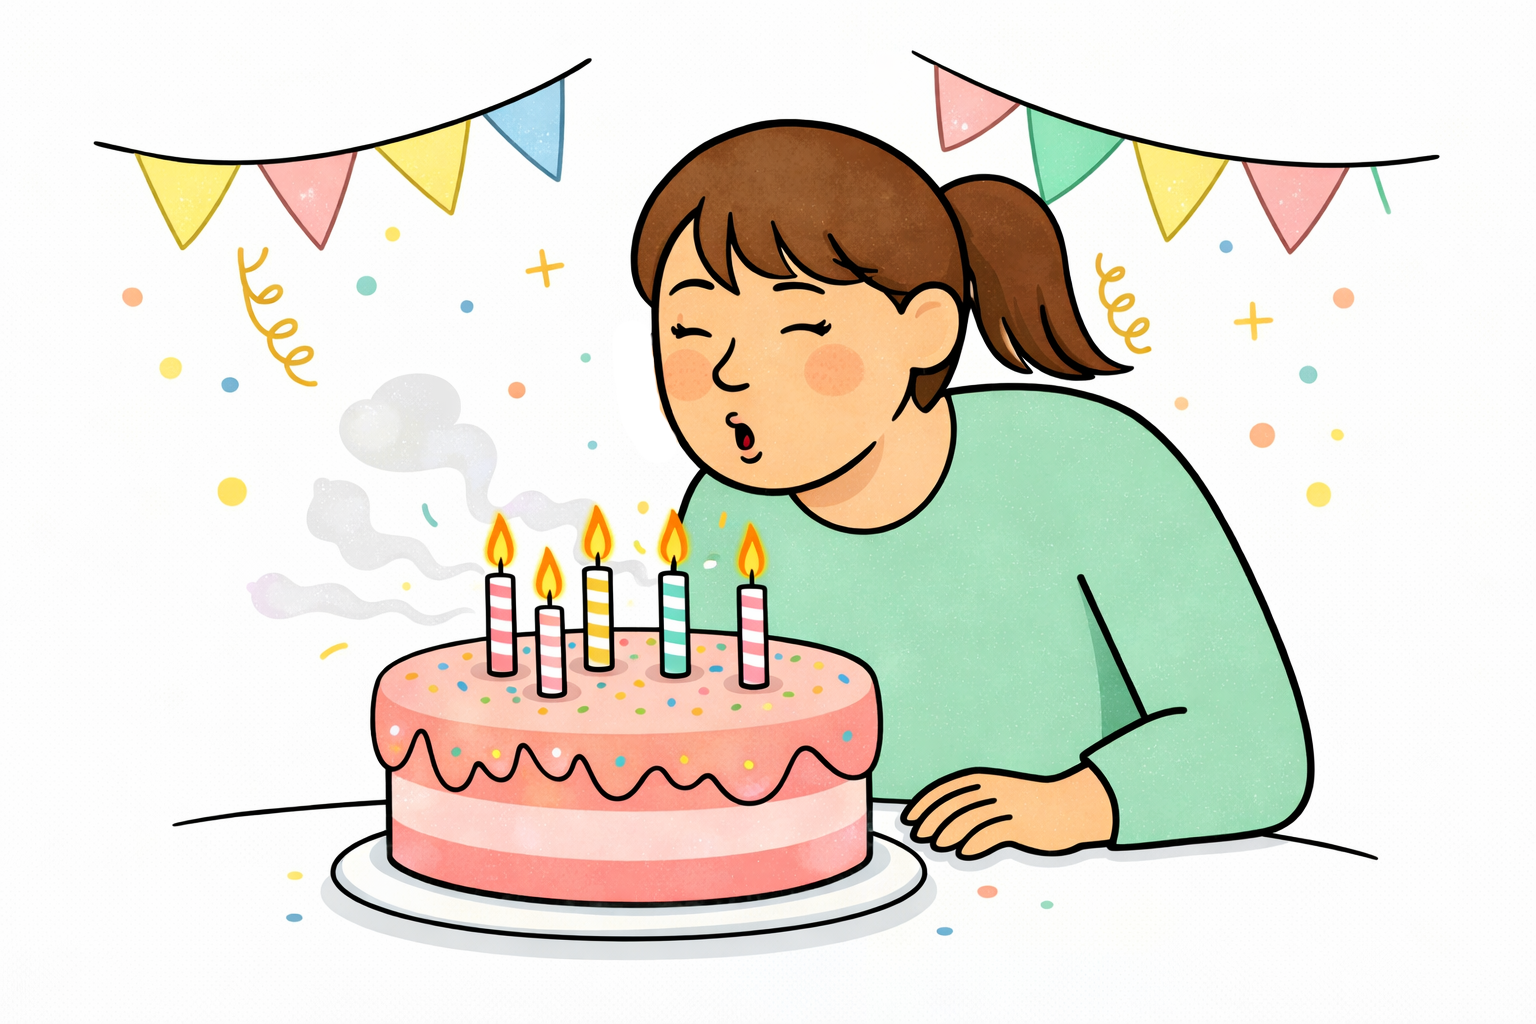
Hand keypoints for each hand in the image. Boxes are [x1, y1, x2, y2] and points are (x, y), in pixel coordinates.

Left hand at [901, 765, 1113, 857]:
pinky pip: (991, 834)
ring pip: (969, 820)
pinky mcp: (1022, 826)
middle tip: (918, 837)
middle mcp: (995, 790)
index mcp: (987, 779)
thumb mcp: (1001, 794)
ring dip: (948, 834)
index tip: (909, 819)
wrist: (1072, 806)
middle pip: (954, 805)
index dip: (924, 803)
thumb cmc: (1031, 803)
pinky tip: (963, 853)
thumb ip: (975, 802)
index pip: (946, 789)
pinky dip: (973, 844)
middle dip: (931, 821)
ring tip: (937, 846)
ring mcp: (1009, 807)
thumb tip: (941, 820)